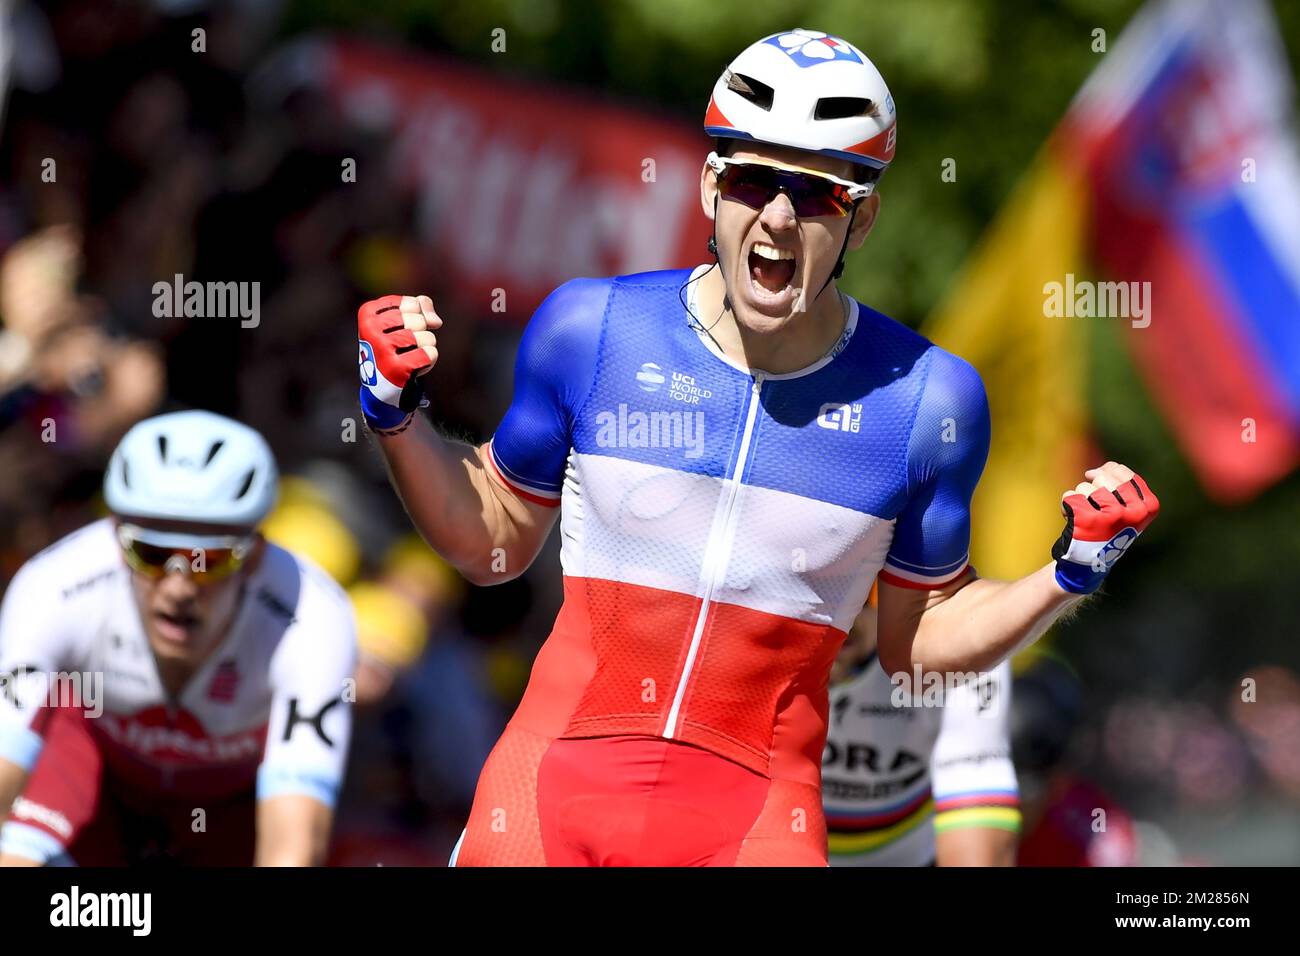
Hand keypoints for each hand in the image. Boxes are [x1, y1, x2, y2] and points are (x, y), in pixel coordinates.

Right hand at [357, 294, 441, 430]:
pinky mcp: (395, 368)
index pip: (411, 304)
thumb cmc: (393, 347)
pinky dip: (429, 360)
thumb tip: (435, 322)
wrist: (381, 386)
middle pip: (419, 320)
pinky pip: (430, 354)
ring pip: (426, 337)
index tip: (403, 329)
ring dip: (425, 347)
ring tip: (410, 356)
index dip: (418, 316)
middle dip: (421, 333)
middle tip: (406, 346)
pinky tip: (415, 367)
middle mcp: (370, 329)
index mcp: (368, 313)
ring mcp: (381, 349)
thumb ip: (420, 307)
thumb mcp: (400, 321)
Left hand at [1051, 461, 1159, 593]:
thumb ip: (1121, 485)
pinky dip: (1066, 505)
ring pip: (1085, 487)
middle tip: (1089, 498)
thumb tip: (1103, 468)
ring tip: (1084, 515)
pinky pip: (1070, 497)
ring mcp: (1111, 516)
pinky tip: (1072, 519)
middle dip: (1092, 484)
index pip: (1126, 475)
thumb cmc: (1106, 530)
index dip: (1109, 470)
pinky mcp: (1088, 520)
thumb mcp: (1126, 509)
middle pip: (1104, 478)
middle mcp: (1133, 512)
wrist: (1089, 562)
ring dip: (1079, 498)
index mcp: (1148, 508)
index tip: (1097, 476)